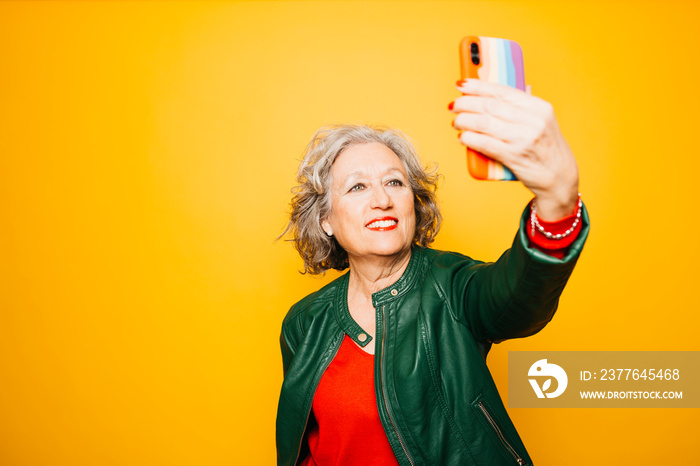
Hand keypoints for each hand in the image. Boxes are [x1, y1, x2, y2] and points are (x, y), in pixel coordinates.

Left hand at [449, 79, 578, 220]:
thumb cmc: (546, 149)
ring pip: (484, 123)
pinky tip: (462, 137)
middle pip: (490, 105)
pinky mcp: (513, 156)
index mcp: (539, 107)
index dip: (478, 86)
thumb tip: (488, 95)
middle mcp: (533, 121)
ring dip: (464, 121)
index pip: (503, 91)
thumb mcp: (541, 122)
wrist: (560, 178)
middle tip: (453, 106)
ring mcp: (523, 139)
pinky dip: (469, 138)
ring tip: (456, 122)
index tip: (462, 84)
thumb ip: (520, 109)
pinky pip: (484, 143)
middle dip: (466, 103)